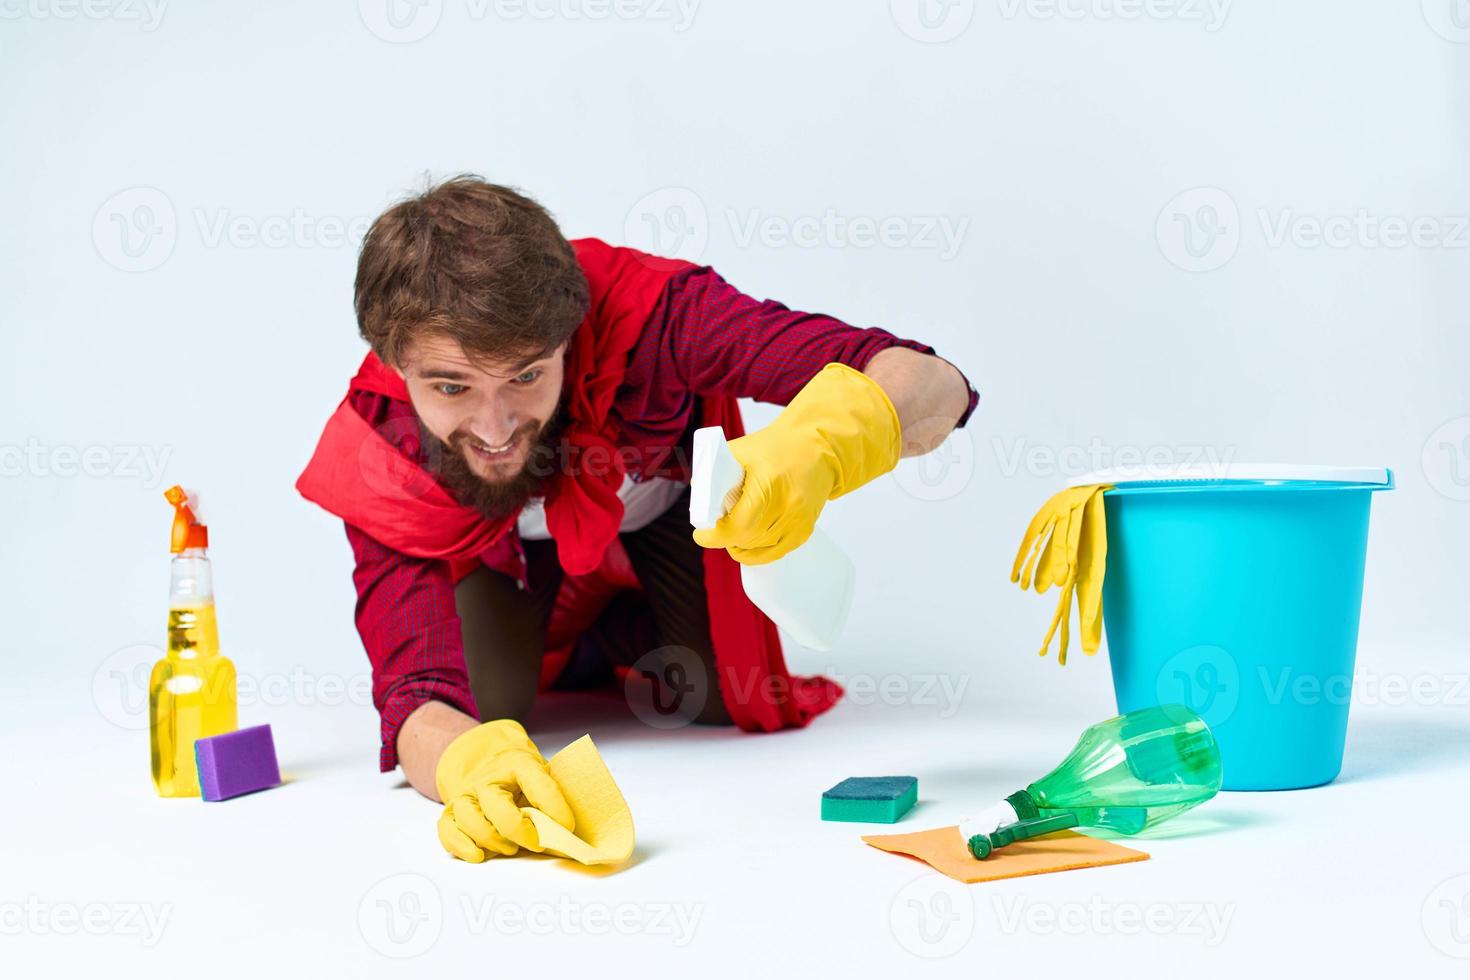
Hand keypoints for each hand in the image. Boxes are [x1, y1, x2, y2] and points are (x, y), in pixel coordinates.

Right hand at [434, 719, 574, 862]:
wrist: (486, 758)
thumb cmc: (520, 776)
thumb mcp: (542, 775)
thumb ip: (553, 800)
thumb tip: (567, 836)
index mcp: (519, 764)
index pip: (537, 783)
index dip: (554, 807)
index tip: (568, 827)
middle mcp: (488, 779)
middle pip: (497, 804)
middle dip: (519, 829)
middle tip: (536, 843)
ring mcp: (467, 794)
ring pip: (469, 817)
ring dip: (491, 838)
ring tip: (510, 849)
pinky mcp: (451, 812)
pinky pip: (447, 830)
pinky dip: (460, 846)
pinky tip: (478, 855)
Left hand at [692, 363, 900, 564]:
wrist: (819, 447)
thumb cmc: (779, 446)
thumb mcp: (743, 450)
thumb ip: (717, 467)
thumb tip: (697, 489)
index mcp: (769, 484)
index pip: (738, 525)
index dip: (716, 536)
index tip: (701, 534)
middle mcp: (788, 506)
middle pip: (747, 539)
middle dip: (725, 538)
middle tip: (714, 531)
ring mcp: (799, 520)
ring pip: (760, 548)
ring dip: (740, 545)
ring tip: (730, 533)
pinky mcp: (805, 529)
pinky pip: (777, 552)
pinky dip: (759, 552)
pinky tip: (747, 545)